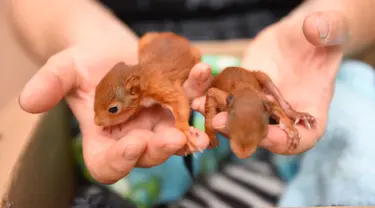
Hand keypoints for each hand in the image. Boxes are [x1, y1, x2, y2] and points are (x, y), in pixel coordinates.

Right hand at [19, 40, 211, 183]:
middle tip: (176, 138)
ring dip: (192, 122)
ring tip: (199, 109)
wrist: (108, 47)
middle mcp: (134, 135)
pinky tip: (201, 72)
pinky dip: (199, 89)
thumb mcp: (64, 70)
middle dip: (164, 147)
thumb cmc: (83, 62)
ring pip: (179, 130)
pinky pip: (191, 101)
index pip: (110, 163)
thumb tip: (28, 102)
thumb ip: (50, 85)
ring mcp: (158, 122)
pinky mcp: (175, 103)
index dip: (121, 161)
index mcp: (103, 138)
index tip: (133, 145)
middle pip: (150, 153)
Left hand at [192, 11, 347, 154]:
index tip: (268, 137)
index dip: (284, 141)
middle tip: (219, 122)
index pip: (301, 138)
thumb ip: (328, 31)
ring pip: (237, 118)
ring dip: (217, 115)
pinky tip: (196, 91)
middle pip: (261, 133)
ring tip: (199, 105)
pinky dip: (210, 96)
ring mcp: (260, 104)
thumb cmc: (324, 36)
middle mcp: (281, 115)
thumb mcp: (332, 31)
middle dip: (239, 130)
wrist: (301, 35)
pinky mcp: (243, 91)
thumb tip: (316, 29)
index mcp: (311, 110)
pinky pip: (226, 98)